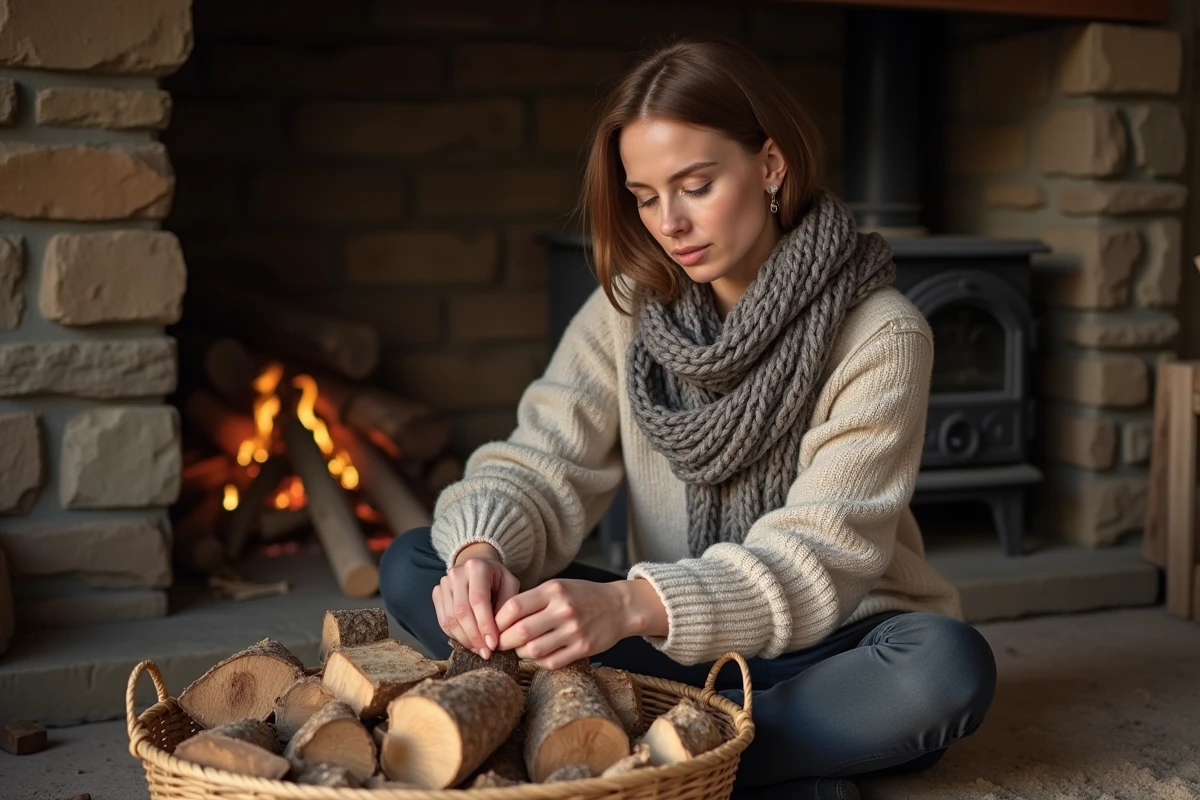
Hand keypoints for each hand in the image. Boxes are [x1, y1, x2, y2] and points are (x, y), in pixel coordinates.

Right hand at [432, 543, 520, 658]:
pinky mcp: (437, 594)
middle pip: (461, 612)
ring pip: (449, 619)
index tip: (493, 644)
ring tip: (479, 650)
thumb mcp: (510, 585)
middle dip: (474, 636)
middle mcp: (456, 574)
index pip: (478, 600)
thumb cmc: (497, 578)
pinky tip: (469, 643)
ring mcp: (443, 584)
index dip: (485, 624)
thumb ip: (507, 605)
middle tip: (486, 652)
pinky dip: (455, 636)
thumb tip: (500, 633)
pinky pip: (443, 621)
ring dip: (465, 639)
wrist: (478, 565)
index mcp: (476, 567)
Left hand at [494, 579, 638, 669]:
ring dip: (520, 653)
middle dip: (504, 641)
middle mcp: (563, 610)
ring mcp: (574, 631)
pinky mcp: (583, 649)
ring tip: (520, 649)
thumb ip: (532, 600)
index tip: (493, 627)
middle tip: (500, 643)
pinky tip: (539, 655)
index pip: (514, 607)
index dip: (498, 621)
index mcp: (554, 590)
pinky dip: (539, 661)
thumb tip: (499, 619)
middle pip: (521, 631)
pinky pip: (551, 662)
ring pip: (533, 650)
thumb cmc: (583, 596)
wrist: (620, 607)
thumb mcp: (558, 587)